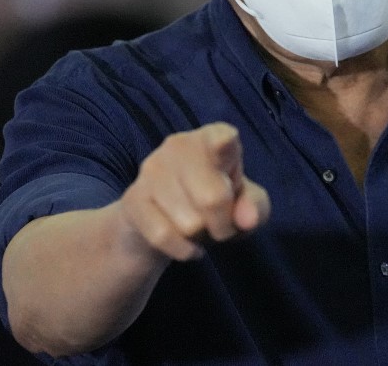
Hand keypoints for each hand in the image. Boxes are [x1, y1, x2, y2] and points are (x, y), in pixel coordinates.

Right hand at [118, 122, 270, 261]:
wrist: (157, 223)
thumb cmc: (211, 204)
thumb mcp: (244, 203)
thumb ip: (255, 206)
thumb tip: (248, 219)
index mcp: (212, 138)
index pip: (224, 139)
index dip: (228, 156)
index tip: (230, 178)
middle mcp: (179, 145)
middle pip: (213, 198)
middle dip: (222, 225)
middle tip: (219, 225)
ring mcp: (152, 169)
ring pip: (190, 223)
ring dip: (200, 237)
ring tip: (196, 227)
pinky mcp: (133, 198)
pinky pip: (164, 236)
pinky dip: (182, 250)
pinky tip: (185, 244)